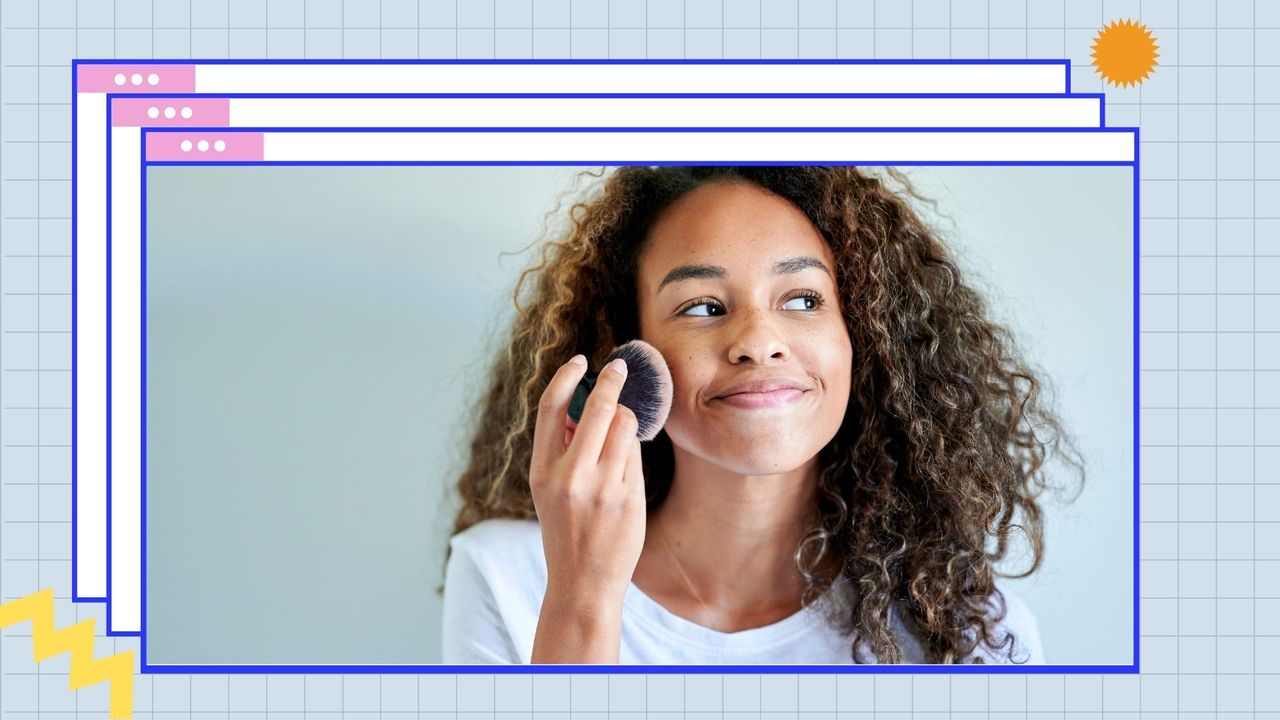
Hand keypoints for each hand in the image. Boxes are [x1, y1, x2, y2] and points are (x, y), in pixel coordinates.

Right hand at [529, 354, 647, 607]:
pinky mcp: (629, 497)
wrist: (582, 584)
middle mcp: (569, 476)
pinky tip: (625, 464)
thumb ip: (562, 451)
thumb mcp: (549, 491)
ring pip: (625, 426)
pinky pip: (636, 455)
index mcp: (541, 472)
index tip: (580, 361)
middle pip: (597, 408)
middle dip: (611, 381)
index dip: (565, 377)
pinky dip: (633, 450)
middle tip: (620, 367)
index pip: (550, 409)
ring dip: (626, 418)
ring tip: (620, 433)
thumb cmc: (567, 533)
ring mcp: (602, 487)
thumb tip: (584, 408)